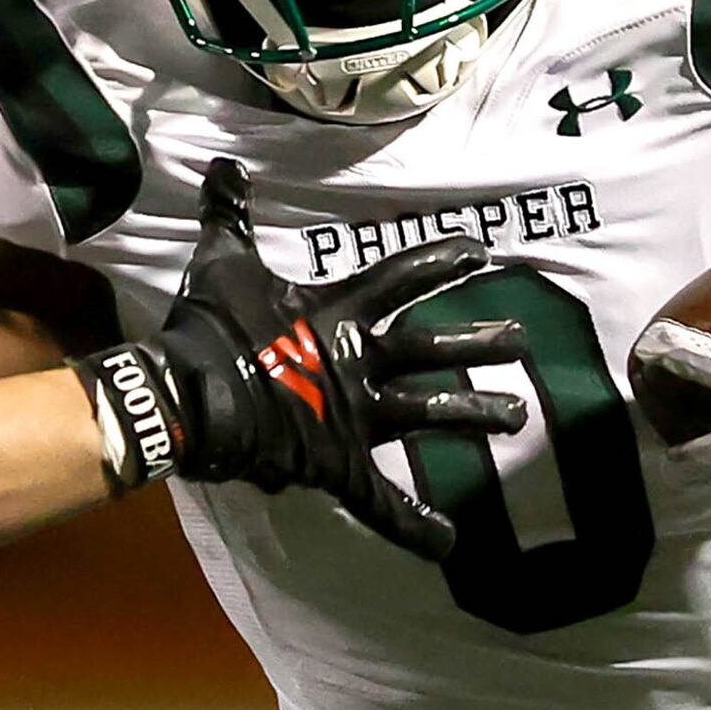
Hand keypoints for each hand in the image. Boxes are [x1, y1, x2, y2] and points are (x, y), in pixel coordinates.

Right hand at [79, 158, 529, 558]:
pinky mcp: (338, 465)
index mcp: (337, 312)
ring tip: (518, 418)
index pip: (401, 278)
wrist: (188, 394)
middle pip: (433, 350)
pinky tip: (451, 543)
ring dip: (476, 415)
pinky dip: (413, 526)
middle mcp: (360, 362)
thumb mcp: (221, 261)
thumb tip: (222, 166)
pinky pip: (381, 503)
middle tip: (522, 344)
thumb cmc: (209, 327)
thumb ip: (228, 213)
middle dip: (481, 345)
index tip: (480, 252)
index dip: (441, 261)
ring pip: (429, 415)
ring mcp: (355, 416)